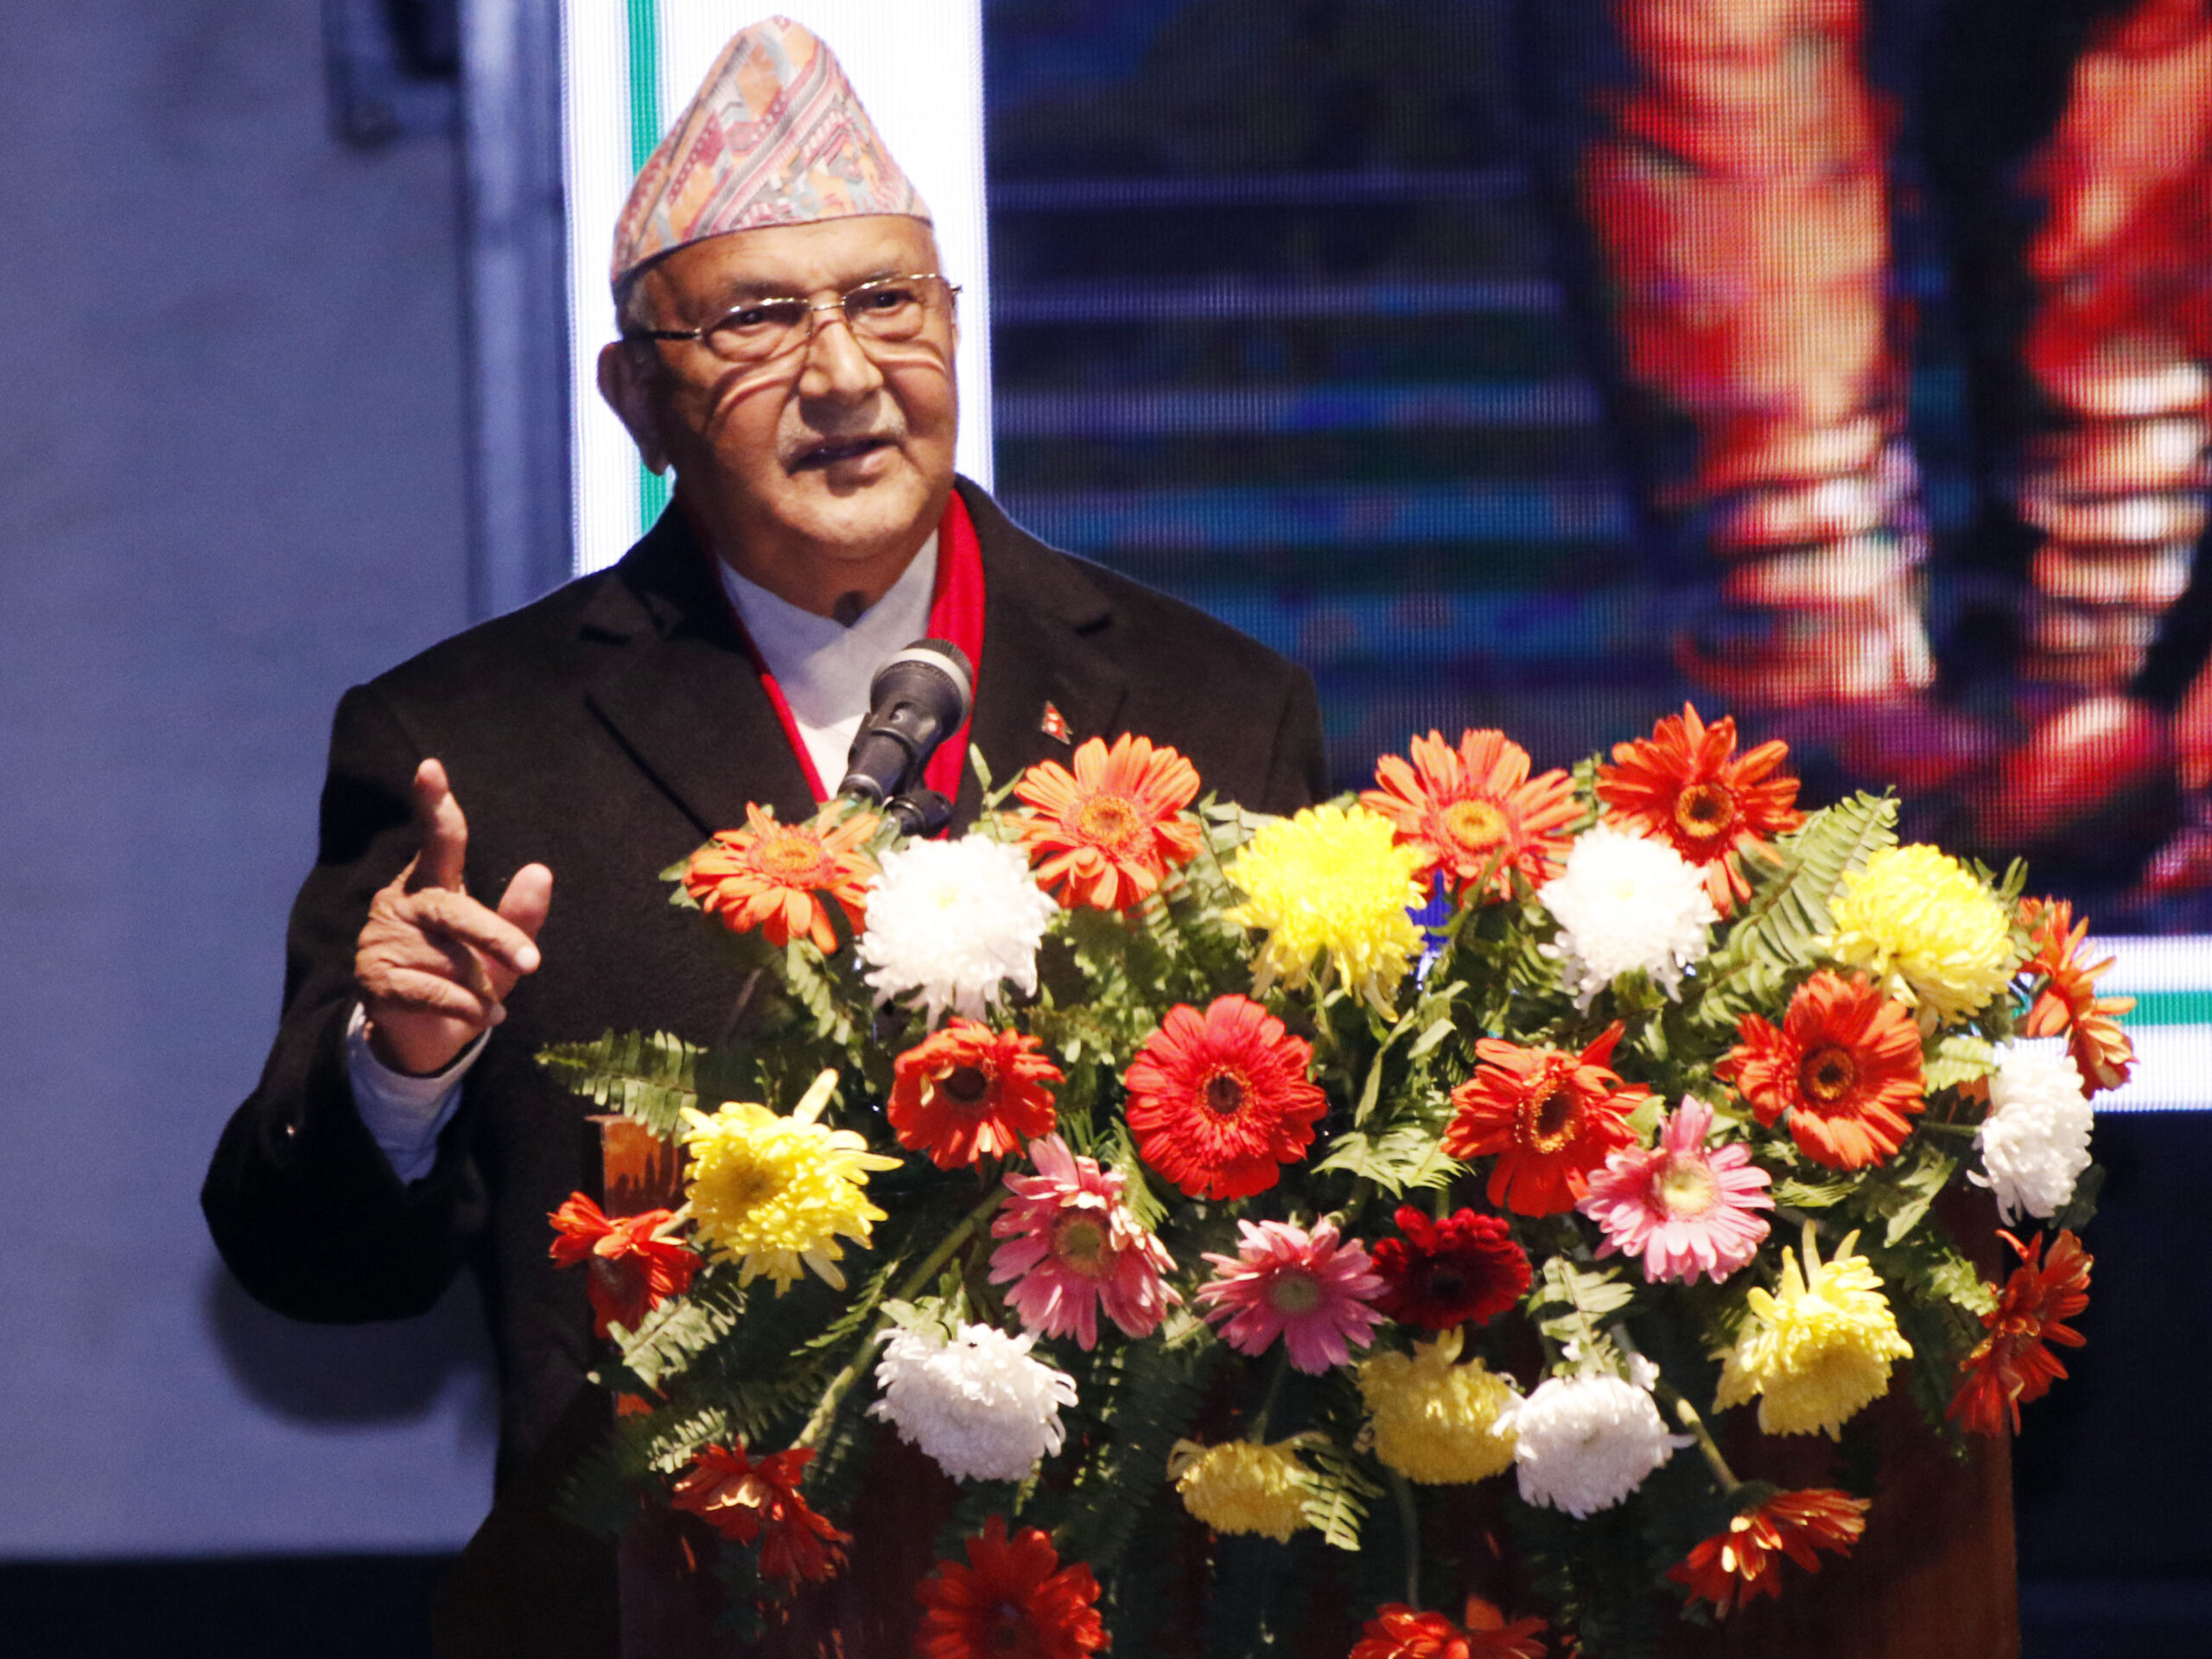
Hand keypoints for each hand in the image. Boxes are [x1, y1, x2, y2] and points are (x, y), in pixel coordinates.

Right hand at [355, 759, 552, 1075]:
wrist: (424, 1035)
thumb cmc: (468, 977)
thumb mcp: (502, 950)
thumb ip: (521, 915)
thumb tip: (540, 871)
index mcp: (432, 883)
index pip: (436, 840)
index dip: (434, 804)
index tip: (431, 767)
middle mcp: (402, 903)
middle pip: (453, 910)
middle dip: (495, 937)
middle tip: (532, 963)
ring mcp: (382, 939)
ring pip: (448, 960)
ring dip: (480, 987)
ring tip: (489, 1000)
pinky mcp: (373, 979)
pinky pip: (432, 991)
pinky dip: (466, 1008)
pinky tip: (483, 1016)